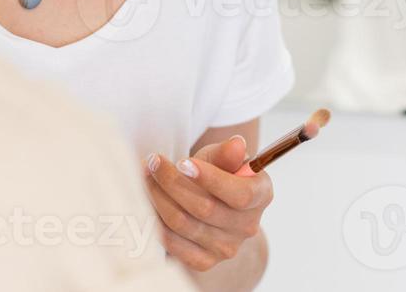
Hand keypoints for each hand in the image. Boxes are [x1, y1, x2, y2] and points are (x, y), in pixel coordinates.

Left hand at [144, 135, 271, 272]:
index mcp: (260, 196)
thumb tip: (237, 144)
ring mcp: (226, 248)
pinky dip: (155, 221)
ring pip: (183, 224)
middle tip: (152, 162)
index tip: (182, 162)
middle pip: (204, 209)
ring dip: (158, 197)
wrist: (213, 205)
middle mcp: (247, 226)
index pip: (239, 194)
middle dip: (172, 182)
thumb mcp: (222, 157)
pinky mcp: (204, 261)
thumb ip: (227, 152)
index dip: (210, 179)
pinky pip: (173, 243)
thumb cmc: (218, 174)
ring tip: (146, 176)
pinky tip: (147, 202)